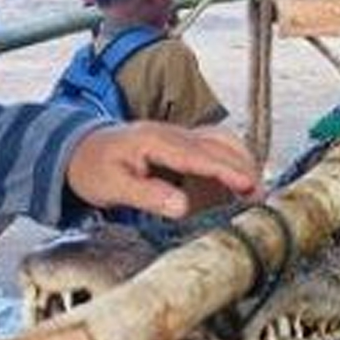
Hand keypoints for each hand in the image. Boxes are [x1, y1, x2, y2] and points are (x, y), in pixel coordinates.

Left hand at [64, 123, 259, 220]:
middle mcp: (172, 133)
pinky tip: (241, 181)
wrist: (78, 150)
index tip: (248, 185)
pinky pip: (216, 146)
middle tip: (261, 198)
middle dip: (245, 168)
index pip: (199, 155)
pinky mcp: (183, 144)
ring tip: (256, 191)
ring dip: (243, 162)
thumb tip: (183, 206)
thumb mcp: (113, 187)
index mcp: (155, 141)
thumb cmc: (93, 168)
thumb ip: (148, 195)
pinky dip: (233, 160)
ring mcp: (179, 135)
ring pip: (222, 141)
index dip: (227, 170)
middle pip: (220, 144)